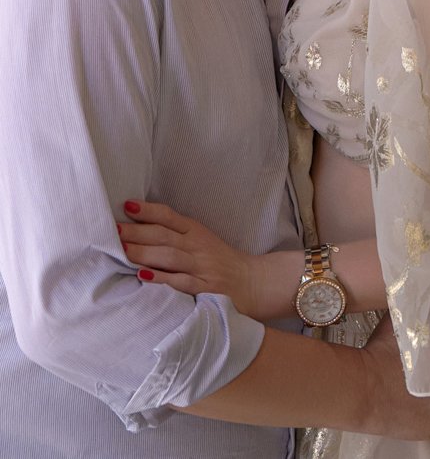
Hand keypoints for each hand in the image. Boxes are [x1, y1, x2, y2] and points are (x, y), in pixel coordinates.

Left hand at [120, 200, 259, 315]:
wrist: (251, 281)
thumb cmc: (219, 260)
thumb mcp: (201, 240)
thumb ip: (175, 234)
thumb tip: (139, 228)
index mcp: (196, 231)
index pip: (169, 217)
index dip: (148, 210)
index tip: (126, 205)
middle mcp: (197, 246)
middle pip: (164, 236)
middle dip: (137, 232)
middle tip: (113, 230)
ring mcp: (200, 267)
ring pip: (170, 256)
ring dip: (144, 253)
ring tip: (122, 250)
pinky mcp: (204, 289)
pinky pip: (180, 282)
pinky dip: (161, 279)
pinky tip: (144, 276)